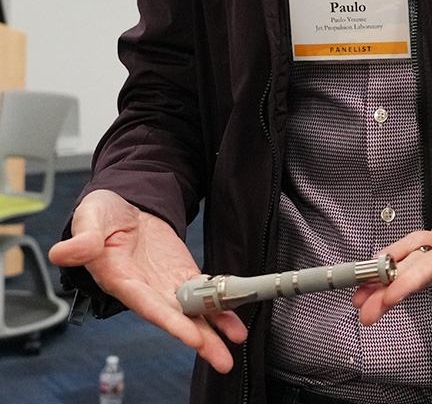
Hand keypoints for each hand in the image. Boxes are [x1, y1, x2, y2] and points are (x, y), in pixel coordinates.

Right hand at [48, 189, 246, 372]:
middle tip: (223, 359)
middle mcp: (145, 288)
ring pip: (191, 310)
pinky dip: (219, 302)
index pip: (147, 306)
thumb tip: (62, 251)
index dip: (170, 322)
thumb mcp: (89, 219)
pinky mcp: (180, 272)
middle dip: (199, 338)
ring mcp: (165, 283)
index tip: (192, 337)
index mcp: (121, 279)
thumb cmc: (101, 215)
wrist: (122, 205)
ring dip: (214, 326)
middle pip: (174, 317)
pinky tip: (235, 316)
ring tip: (236, 341)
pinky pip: (202, 291)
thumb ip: (82, 239)